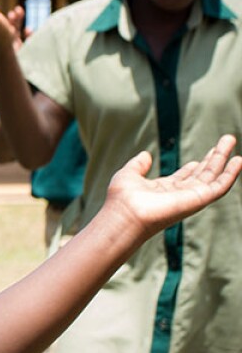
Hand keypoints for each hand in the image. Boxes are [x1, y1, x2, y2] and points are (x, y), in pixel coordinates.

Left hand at [102, 135, 240, 238]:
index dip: (195, 166)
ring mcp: (191, 197)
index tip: (203, 157)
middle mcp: (179, 194)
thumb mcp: (129, 174)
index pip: (184, 177)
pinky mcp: (199, 200)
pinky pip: (220, 186)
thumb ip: (138, 165)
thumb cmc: (122, 198)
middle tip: (227, 140)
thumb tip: (145, 154)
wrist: (126, 213)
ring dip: (224, 159)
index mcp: (164, 190)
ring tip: (231, 139)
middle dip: (214, 157)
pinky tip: (239, 160)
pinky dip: (231, 174)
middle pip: (202, 173)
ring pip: (213, 176)